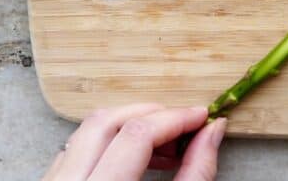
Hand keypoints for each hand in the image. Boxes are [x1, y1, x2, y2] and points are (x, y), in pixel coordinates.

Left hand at [42, 104, 226, 180]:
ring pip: (87, 130)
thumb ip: (195, 173)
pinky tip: (134, 161)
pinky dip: (109, 144)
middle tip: (184, 126)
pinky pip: (75, 149)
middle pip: (106, 122)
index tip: (201, 118)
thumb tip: (212, 133)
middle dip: (152, 115)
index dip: (175, 120)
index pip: (136, 136)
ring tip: (163, 149)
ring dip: (130, 127)